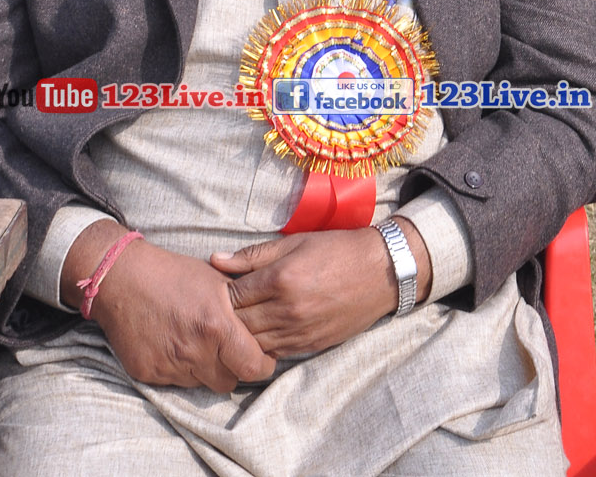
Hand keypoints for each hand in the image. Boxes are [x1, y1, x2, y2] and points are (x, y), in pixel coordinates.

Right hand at [66, 225, 275, 392]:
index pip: (254, 367)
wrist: (121, 279)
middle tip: (229, 352)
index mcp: (217, 327)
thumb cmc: (174, 274)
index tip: (261, 356)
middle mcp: (194, 351)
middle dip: (234, 369)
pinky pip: (174, 382)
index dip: (262, 364)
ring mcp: (169, 365)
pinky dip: (179, 370)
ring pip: (201, 383)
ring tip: (198, 344)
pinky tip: (174, 345)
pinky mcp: (148, 373)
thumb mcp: (217, 280)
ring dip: (205, 370)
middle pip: (229, 382)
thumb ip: (244, 305)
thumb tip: (269, 321)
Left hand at [210, 217, 433, 356]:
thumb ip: (253, 255)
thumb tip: (215, 259)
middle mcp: (287, 309)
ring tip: (242, 322)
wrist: (381, 271)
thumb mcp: (295, 242)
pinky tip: (264, 332)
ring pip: (253, 343)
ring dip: (244, 334)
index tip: (222, 288)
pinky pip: (274, 354)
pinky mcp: (310, 346)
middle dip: (229, 315)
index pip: (232, 296)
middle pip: (239, 323)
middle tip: (226, 308)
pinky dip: (264, 345)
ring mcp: (299, 332)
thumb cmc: (337, 250)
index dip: (222, 293)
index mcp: (280, 279)